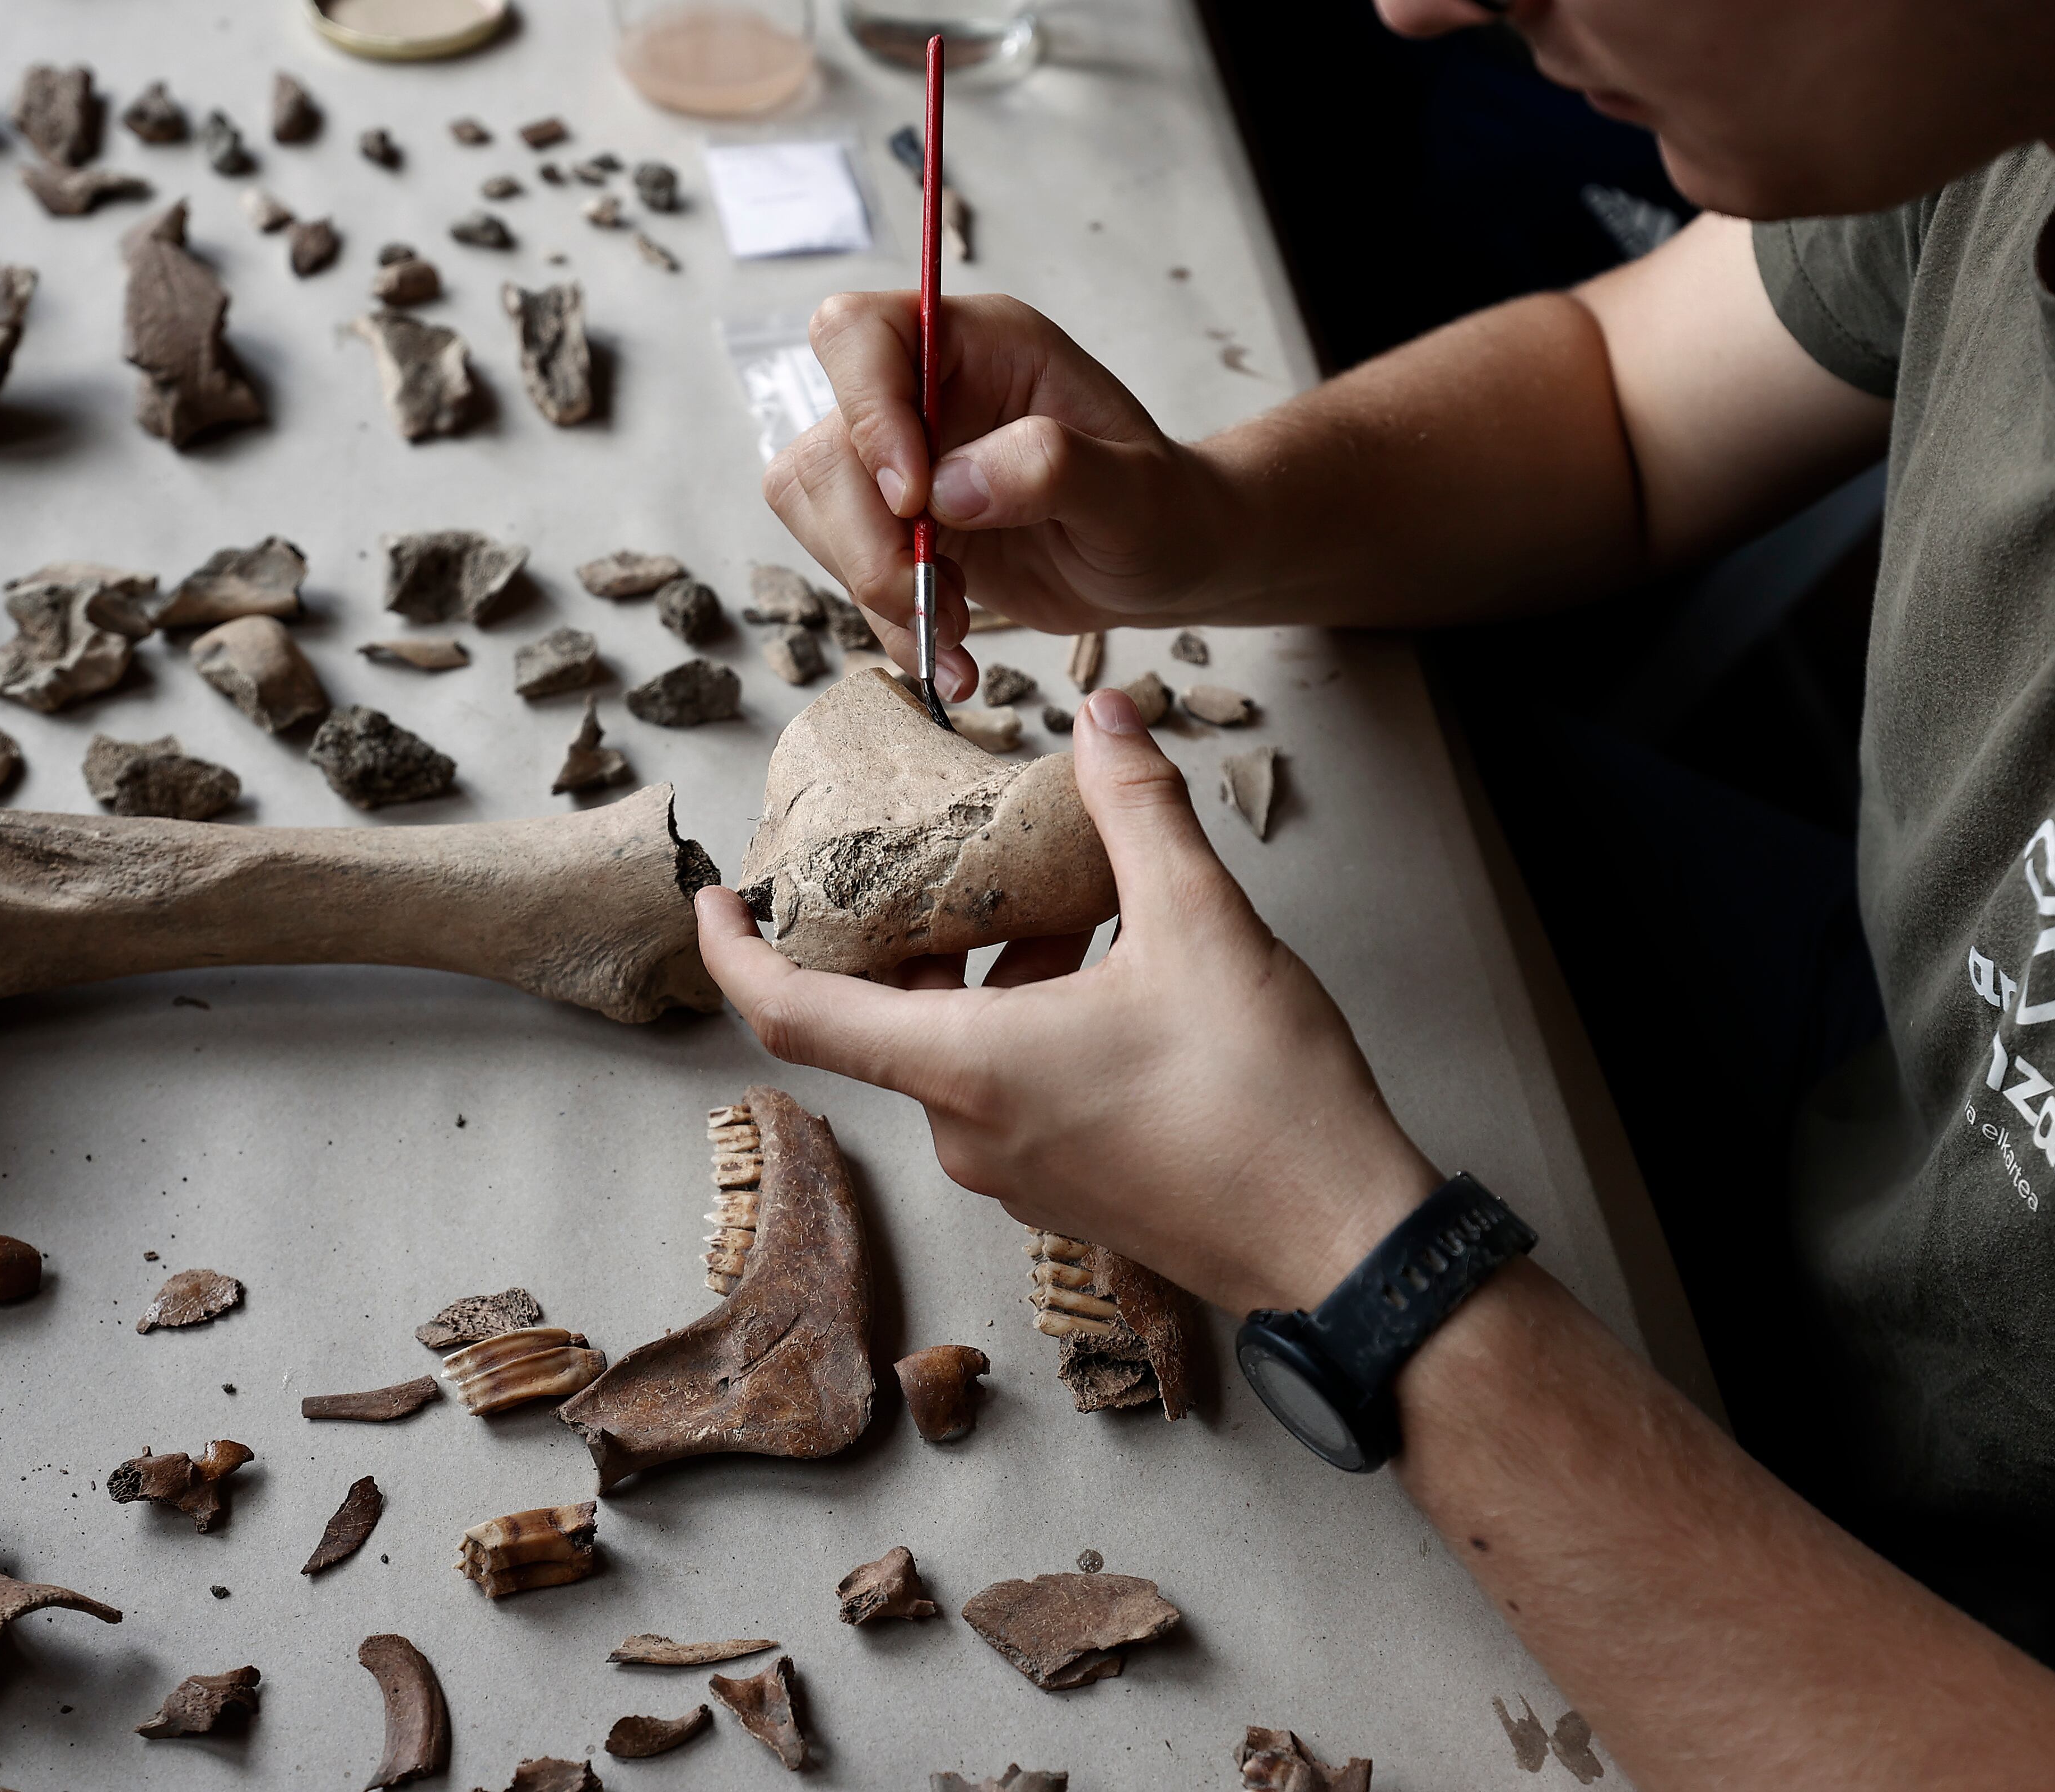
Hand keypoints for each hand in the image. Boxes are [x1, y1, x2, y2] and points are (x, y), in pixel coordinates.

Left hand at [695, 687, 1438, 1313]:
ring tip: (1075, 901)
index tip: (712, 897)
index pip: (796, 1013)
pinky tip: (1115, 972)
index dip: (736, 951)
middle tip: (951, 851)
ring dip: (996, 969)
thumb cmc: (1264, 1103)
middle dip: (920, 927)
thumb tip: (1105, 720)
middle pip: (894, 1014)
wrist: (1342, 1242)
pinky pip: (1009, 1087)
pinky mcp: (1066, 1188)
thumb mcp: (1201, 926)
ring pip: (961, 1045)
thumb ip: (1139, 811)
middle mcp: (970, 1131)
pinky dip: (1031, 1019)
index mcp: (967, 1069)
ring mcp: (1017, 1171)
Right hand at [762, 293, 1234, 701]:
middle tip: (938, 597)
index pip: (857, 335)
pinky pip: (846, 575)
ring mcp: (900, 464)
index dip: (866, 412)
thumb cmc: (1161, 508)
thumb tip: (948, 489)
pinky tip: (952, 655)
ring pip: (818, 516)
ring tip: (956, 627)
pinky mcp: (894, 530)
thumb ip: (1052, 467)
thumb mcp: (1133, 488)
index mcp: (975, 344)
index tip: (914, 498)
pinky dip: (892, 626)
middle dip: (869, 542)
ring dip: (877, 590)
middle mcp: (922, 394)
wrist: (1162, 563)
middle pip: (823, 450)